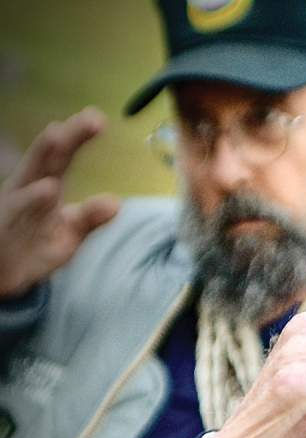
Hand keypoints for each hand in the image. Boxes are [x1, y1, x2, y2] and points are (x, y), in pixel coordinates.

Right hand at [0, 107, 119, 297]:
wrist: (5, 274)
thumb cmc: (37, 247)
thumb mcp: (70, 233)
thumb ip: (91, 217)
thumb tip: (115, 203)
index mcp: (45, 186)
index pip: (63, 157)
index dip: (78, 136)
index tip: (97, 117)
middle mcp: (28, 189)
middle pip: (49, 158)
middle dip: (67, 136)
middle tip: (90, 118)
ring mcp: (15, 206)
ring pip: (29, 176)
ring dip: (42, 154)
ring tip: (58, 133)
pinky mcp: (5, 225)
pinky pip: (18, 210)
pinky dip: (31, 198)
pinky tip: (47, 188)